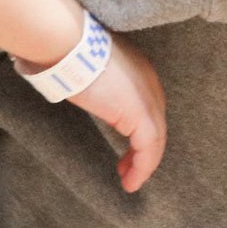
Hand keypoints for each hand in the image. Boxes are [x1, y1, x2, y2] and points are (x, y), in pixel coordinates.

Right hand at [65, 35, 167, 192]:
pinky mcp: (140, 114)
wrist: (71, 46)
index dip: (142, 129)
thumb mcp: (93, 68)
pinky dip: (143, 168)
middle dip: (145, 149)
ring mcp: (147, 97)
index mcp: (140, 69)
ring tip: (130, 181)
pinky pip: (149, 148)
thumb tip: (89, 90)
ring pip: (156, 138)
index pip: (149, 105)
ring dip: (144, 163)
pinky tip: (130, 181)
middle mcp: (150, 82)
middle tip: (127, 168)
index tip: (128, 148)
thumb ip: (102, 83)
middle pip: (156, 122)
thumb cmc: (72, 52)